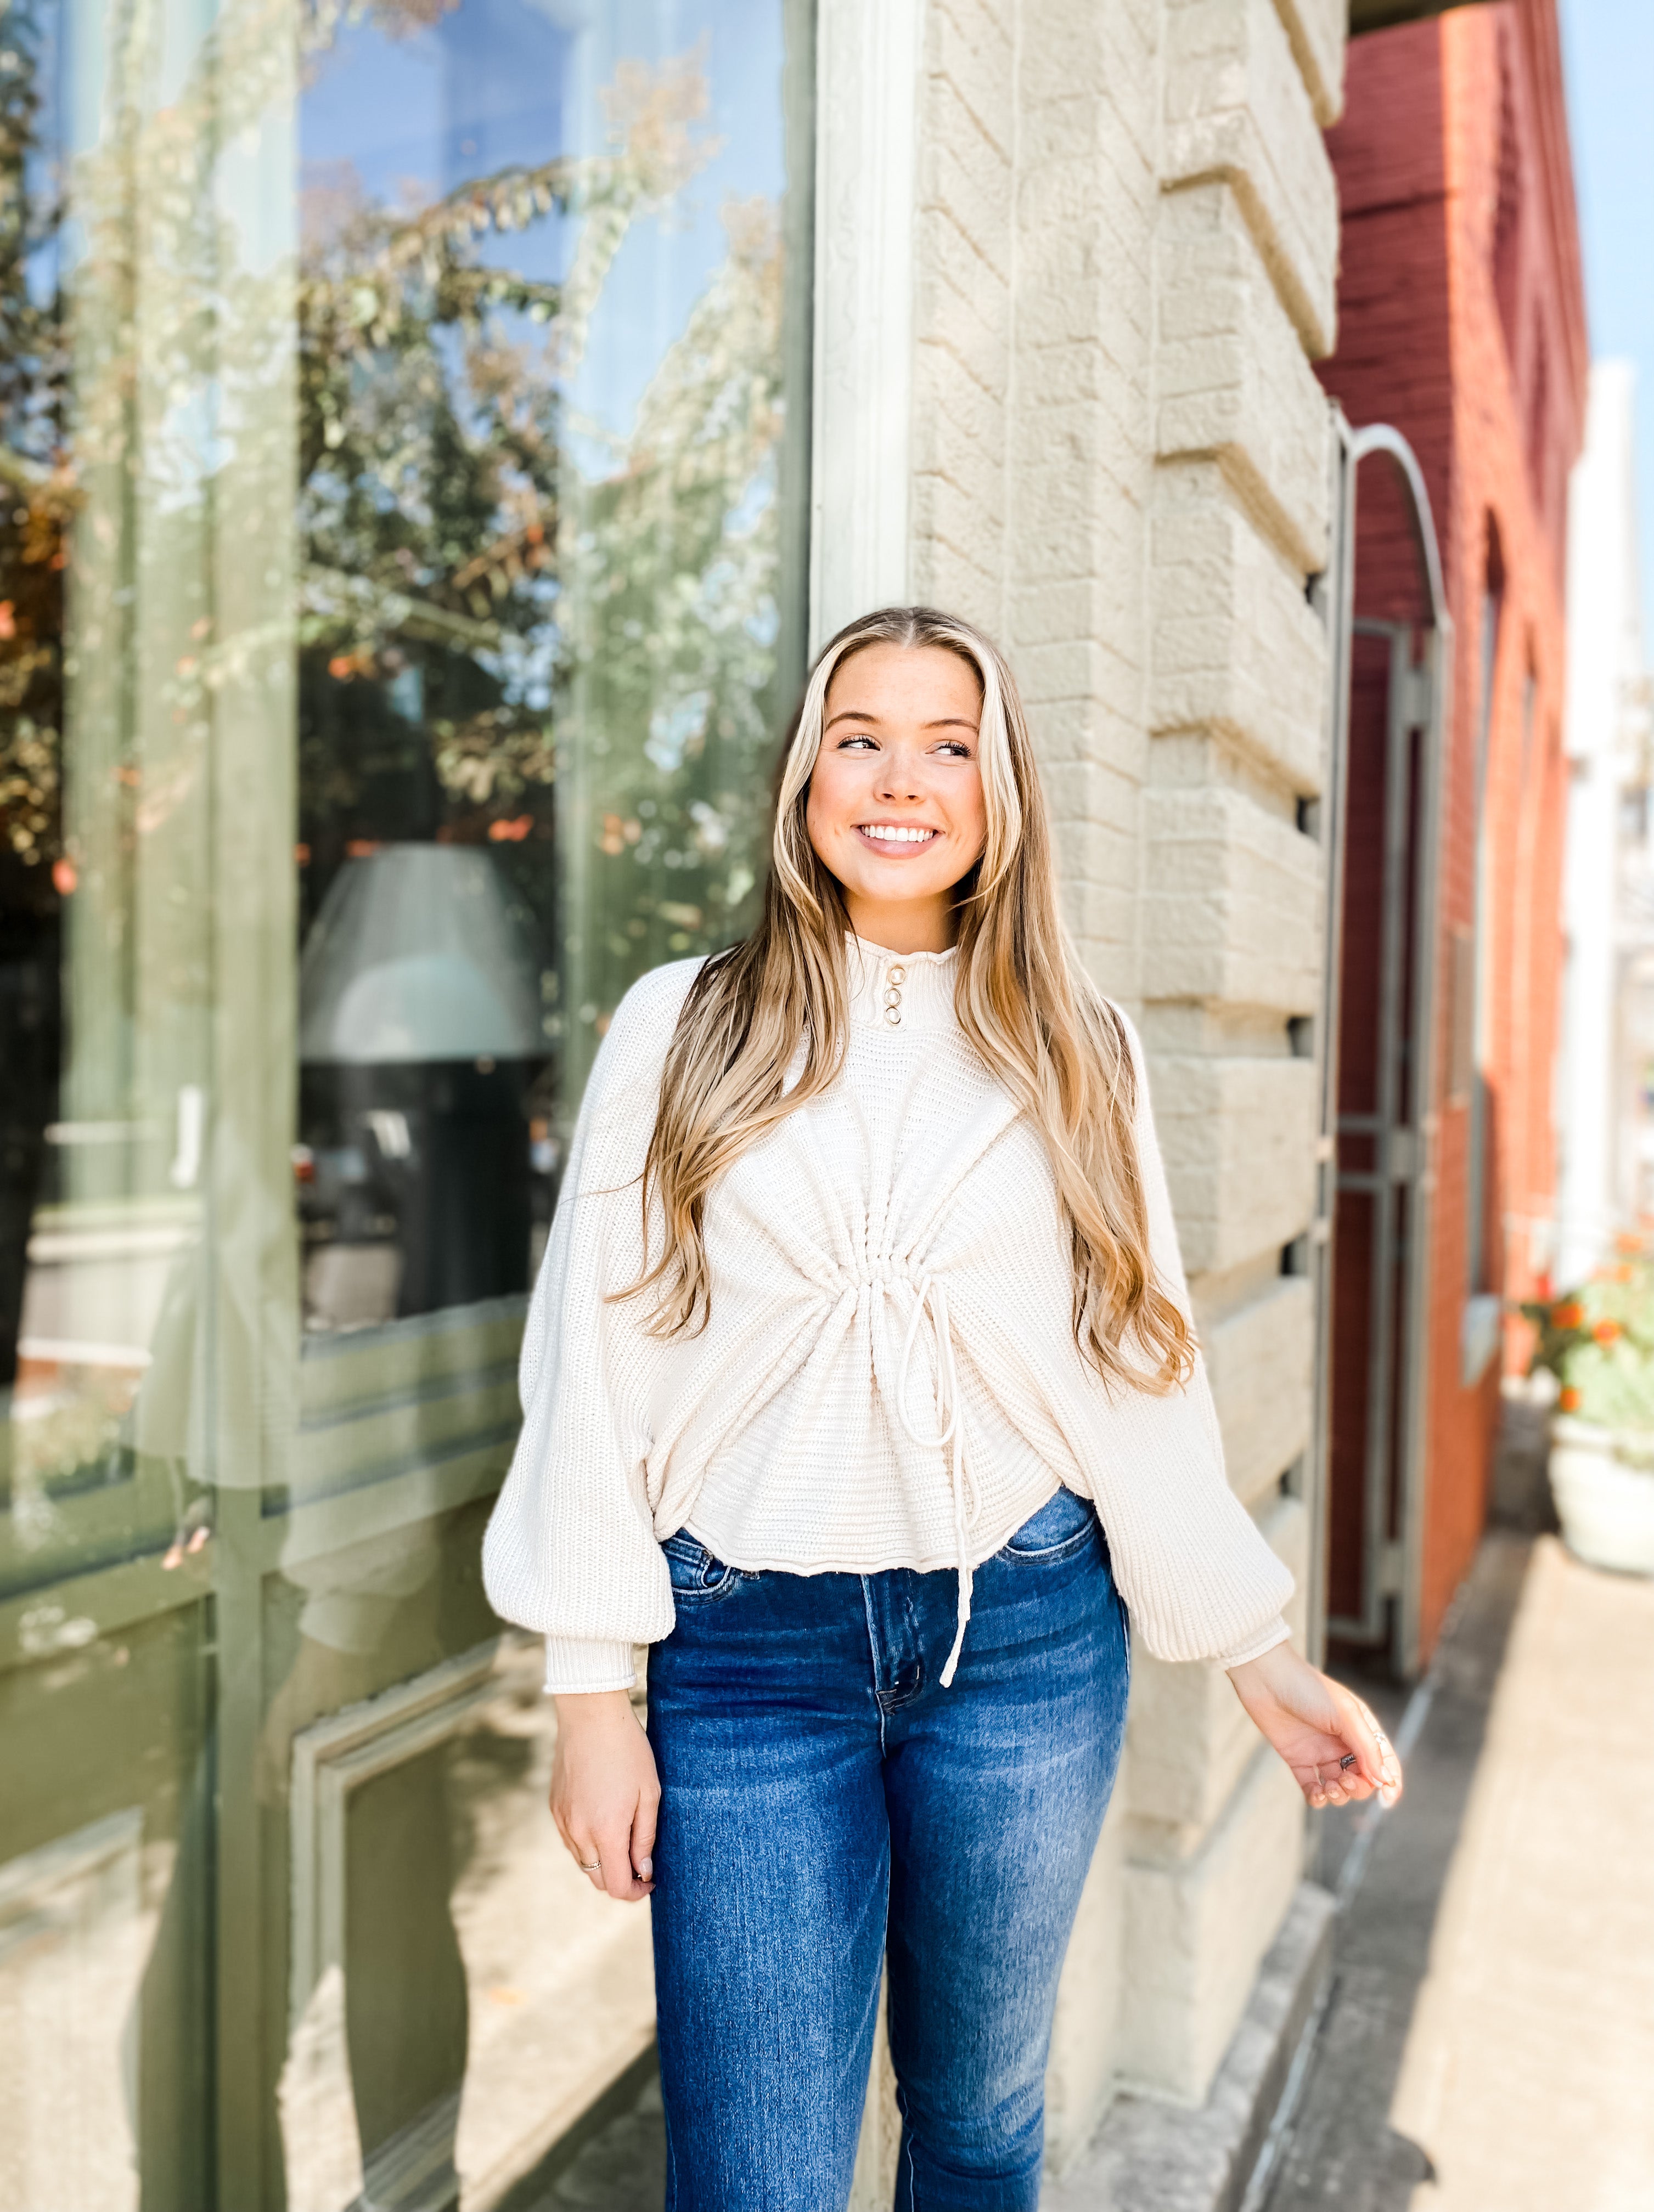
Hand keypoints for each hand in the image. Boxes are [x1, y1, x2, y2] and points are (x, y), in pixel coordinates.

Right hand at [549, 1689, 659, 1901]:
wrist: (591, 1716)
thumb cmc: (628, 1751)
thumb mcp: (649, 1794)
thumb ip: (645, 1838)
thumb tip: (642, 1872)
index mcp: (606, 1831)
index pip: (616, 1886)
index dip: (636, 1892)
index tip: (650, 1880)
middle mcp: (579, 1832)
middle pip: (597, 1879)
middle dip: (620, 1879)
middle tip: (640, 1862)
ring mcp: (562, 1820)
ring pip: (583, 1861)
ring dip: (603, 1860)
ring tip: (624, 1835)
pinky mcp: (554, 1807)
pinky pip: (571, 1840)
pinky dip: (587, 1842)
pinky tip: (603, 1819)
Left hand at [1227, 1642, 1402, 1810]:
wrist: (1266, 1678)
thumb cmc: (1308, 1689)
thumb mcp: (1346, 1715)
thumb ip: (1368, 1749)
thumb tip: (1386, 1781)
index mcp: (1360, 1728)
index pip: (1383, 1761)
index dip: (1390, 1782)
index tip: (1388, 1799)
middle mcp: (1342, 1743)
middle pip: (1361, 1779)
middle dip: (1358, 1788)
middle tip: (1344, 1780)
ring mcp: (1319, 1752)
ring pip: (1338, 1787)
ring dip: (1338, 1795)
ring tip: (1328, 1788)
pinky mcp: (1297, 1759)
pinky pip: (1312, 1787)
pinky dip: (1317, 1797)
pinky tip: (1316, 1795)